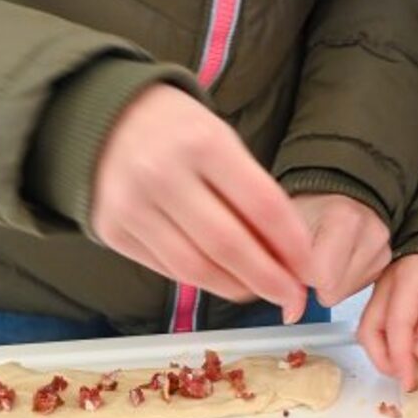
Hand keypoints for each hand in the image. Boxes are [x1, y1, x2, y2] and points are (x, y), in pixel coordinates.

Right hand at [91, 86, 313, 316]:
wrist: (105, 119)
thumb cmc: (177, 130)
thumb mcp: (221, 140)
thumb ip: (252, 192)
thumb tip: (289, 255)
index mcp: (202, 142)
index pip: (261, 204)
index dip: (292, 245)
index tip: (311, 269)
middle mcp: (163, 174)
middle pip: (228, 245)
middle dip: (269, 280)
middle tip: (293, 298)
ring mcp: (132, 206)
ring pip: (195, 269)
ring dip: (237, 288)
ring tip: (260, 291)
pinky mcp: (113, 231)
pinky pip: (167, 270)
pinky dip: (202, 281)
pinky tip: (223, 279)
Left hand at [293, 194, 390, 306]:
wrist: (330, 197)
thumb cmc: (305, 211)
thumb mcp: (282, 232)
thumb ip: (282, 271)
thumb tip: (292, 315)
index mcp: (344, 217)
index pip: (320, 277)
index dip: (301, 274)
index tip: (297, 257)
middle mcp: (372, 230)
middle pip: (334, 290)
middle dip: (315, 281)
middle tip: (311, 255)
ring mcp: (383, 247)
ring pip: (344, 293)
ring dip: (329, 281)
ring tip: (326, 254)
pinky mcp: (386, 260)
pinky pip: (356, 290)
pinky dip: (343, 280)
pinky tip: (339, 258)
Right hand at [358, 253, 417, 390]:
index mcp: (408, 279)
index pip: (396, 326)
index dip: (400, 359)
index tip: (409, 383)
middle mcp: (387, 284)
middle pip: (369, 329)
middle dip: (383, 360)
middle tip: (407, 379)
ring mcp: (382, 288)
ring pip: (368, 328)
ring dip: (382, 353)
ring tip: (406, 369)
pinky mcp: (385, 293)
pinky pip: (377, 322)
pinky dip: (386, 342)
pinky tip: (405, 352)